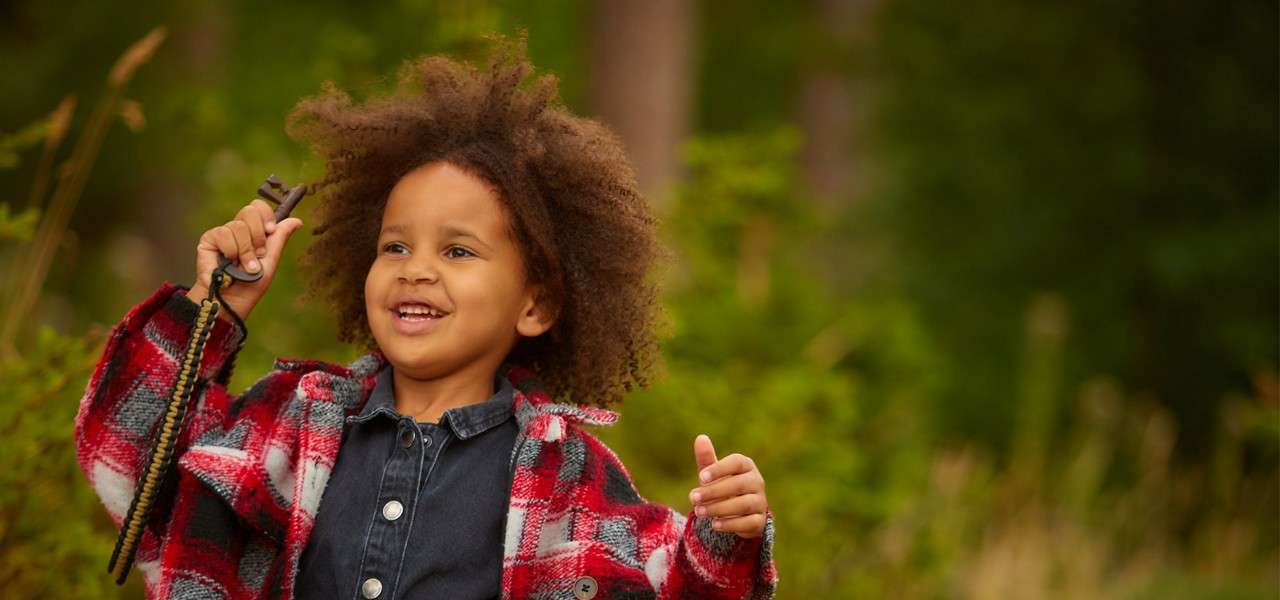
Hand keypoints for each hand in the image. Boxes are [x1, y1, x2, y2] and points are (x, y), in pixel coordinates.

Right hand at [186, 199, 303, 322]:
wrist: (231, 301)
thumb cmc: (250, 286)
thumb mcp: (270, 261)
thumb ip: (280, 238)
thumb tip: (297, 220)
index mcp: (254, 232)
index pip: (258, 208)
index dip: (266, 215)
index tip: (270, 230)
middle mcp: (238, 230)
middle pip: (250, 210)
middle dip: (258, 235)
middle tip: (258, 254)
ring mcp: (224, 234)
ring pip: (239, 225)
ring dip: (246, 250)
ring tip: (244, 266)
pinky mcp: (209, 239)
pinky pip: (224, 233)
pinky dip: (231, 251)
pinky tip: (228, 263)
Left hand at [688, 434, 768, 538]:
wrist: (738, 513)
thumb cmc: (723, 486)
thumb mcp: (712, 473)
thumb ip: (707, 458)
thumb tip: (701, 438)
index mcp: (746, 466)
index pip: (737, 462)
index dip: (719, 469)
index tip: (701, 477)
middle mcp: (757, 482)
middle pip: (738, 484)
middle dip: (714, 492)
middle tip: (693, 498)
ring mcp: (760, 502)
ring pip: (744, 504)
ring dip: (719, 508)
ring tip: (699, 512)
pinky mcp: (760, 521)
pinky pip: (748, 522)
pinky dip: (731, 524)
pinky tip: (715, 524)